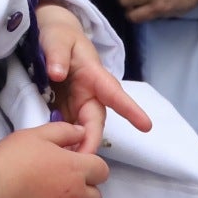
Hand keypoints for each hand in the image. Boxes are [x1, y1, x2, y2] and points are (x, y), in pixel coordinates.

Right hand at [0, 122, 109, 197]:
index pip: (102, 171)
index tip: (78, 169)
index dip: (92, 169)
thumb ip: (65, 132)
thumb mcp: (37, 135)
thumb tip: (83, 133)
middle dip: (84, 193)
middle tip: (64, 189)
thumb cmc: (10, 162)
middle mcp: (77, 197)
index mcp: (76, 170)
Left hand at [35, 2, 152, 154]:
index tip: (146, 125)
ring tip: (66, 162)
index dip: (130, 110)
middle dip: (92, 140)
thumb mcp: (56, 38)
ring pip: (83, 130)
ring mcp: (77, 104)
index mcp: (94, 75)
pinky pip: (67, 130)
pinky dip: (63, 143)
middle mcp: (90, 94)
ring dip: (78, 146)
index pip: (114, 93)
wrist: (50, 38)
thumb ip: (57, 54)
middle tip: (84, 159)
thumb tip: (56, 73)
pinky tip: (53, 154)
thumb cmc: (59, 35)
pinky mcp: (65, 111)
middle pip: (96, 121)